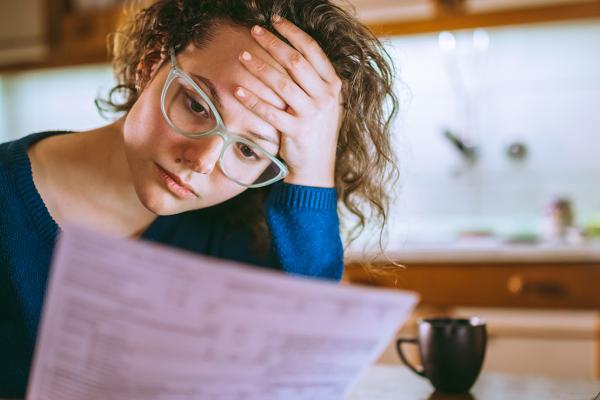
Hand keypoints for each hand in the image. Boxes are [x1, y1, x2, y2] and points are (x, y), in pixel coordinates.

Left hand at [234, 15, 343, 187]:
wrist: (317, 167)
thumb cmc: (315, 131)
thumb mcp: (323, 103)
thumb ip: (313, 80)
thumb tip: (289, 51)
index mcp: (333, 86)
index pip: (312, 51)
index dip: (293, 33)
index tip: (275, 21)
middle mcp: (325, 98)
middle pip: (296, 62)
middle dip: (273, 43)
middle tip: (254, 31)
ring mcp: (312, 115)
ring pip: (282, 84)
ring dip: (260, 67)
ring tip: (243, 56)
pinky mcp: (297, 132)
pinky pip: (271, 112)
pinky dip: (253, 100)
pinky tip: (237, 90)